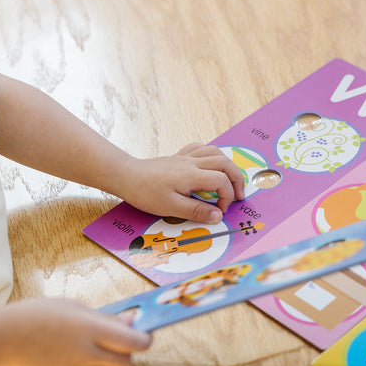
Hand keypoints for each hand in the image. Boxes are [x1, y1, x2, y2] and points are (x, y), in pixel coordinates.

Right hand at [2, 299, 151, 365]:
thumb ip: (105, 318)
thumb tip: (132, 323)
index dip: (144, 338)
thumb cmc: (39, 315)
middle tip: (112, 339)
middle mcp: (87, 354)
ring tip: (83, 347)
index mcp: (91, 329)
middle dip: (124, 349)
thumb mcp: (74, 307)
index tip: (144, 334)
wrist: (2, 340)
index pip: (134, 342)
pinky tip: (71, 360)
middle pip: (124, 359)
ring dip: (105, 361)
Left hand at [118, 143, 244, 223]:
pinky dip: (210, 155)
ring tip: (229, 180)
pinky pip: (200, 148)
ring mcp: (185, 157)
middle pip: (225, 163)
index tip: (219, 211)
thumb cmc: (145, 192)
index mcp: (192, 175)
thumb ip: (197, 211)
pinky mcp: (178, 156)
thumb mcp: (171, 208)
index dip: (227, 197)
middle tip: (239, 196)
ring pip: (216, 152)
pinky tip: (209, 165)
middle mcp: (192, 162)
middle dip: (237, 179)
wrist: (126, 175)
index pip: (222, 181)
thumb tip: (218, 216)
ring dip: (227, 165)